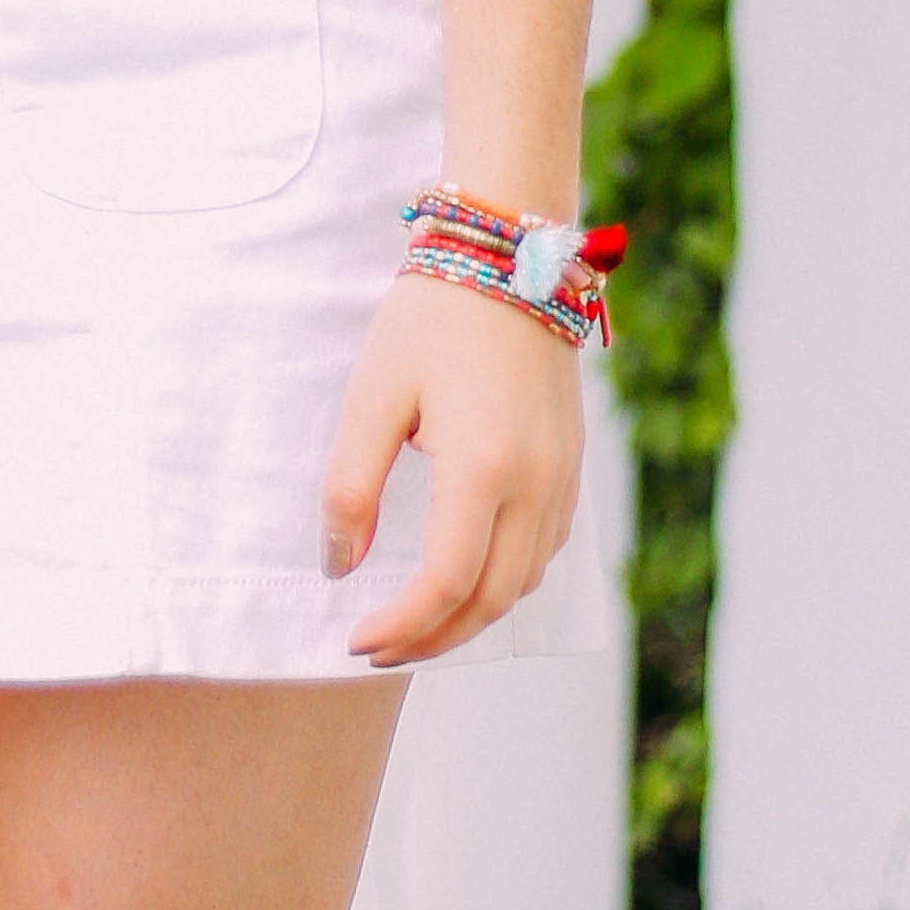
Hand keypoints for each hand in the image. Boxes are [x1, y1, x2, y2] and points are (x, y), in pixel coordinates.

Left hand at [320, 275, 584, 666]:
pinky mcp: (572, 468)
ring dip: (470, 618)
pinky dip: (505, 584)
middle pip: (491, 601)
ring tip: (414, 626)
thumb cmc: (431, 321)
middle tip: (378, 649)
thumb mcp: (371, 399)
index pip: (445, 583)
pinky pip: (545, 552)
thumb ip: (349, 489)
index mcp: (483, 467)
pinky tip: (465, 581)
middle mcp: (535, 483)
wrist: (510, 261)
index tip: (356, 640)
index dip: (400, 627)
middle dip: (433, 639)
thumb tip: (338, 567)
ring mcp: (562, 478)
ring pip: (525, 584)